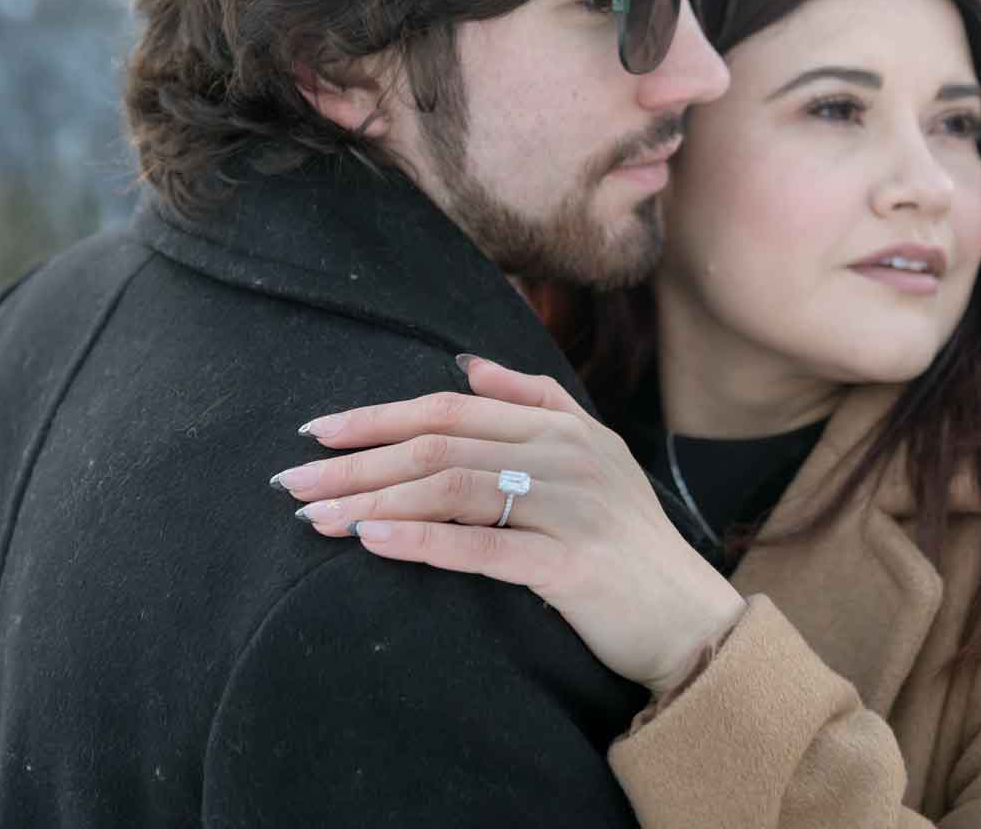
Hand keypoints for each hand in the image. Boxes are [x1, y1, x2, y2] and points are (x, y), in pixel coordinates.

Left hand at [270, 356, 747, 696]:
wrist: (688, 617)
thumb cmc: (630, 540)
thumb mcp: (595, 453)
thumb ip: (535, 401)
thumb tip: (467, 363)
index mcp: (561, 427)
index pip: (453, 406)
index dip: (380, 415)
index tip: (317, 431)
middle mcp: (564, 455)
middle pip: (440, 443)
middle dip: (358, 460)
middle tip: (291, 479)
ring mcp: (568, 506)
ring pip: (452, 488)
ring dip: (373, 501)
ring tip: (314, 516)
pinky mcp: (569, 563)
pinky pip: (482, 548)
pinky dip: (422, 542)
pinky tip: (372, 541)